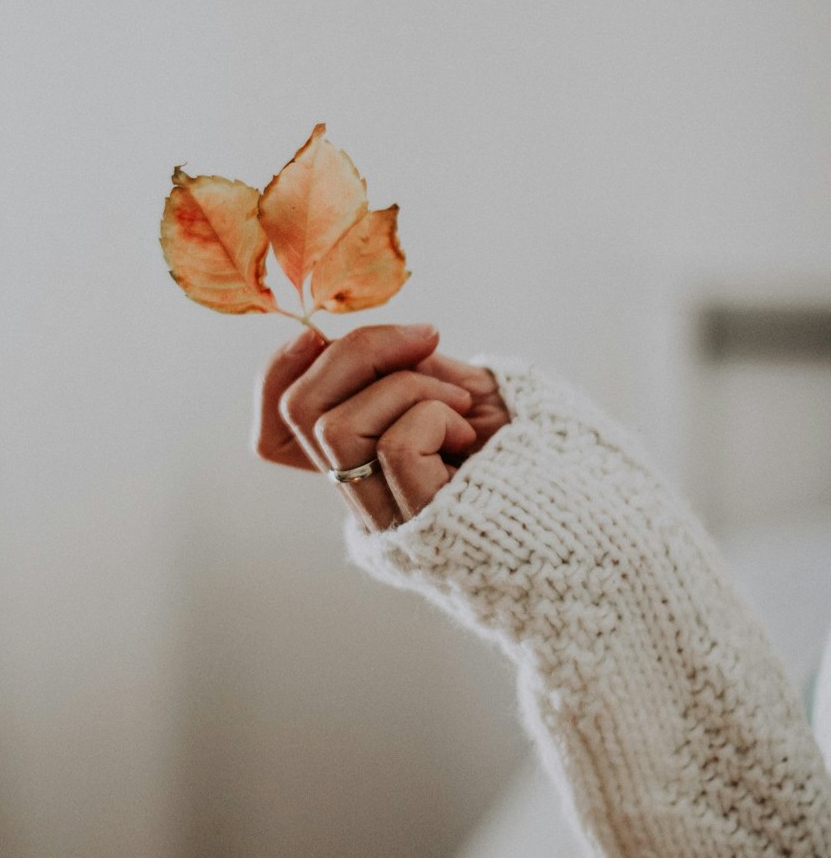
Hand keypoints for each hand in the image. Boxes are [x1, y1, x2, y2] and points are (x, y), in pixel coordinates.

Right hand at [253, 323, 510, 530]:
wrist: (584, 491)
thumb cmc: (525, 442)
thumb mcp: (448, 388)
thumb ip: (392, 373)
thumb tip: (328, 338)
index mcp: (362, 461)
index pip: (275, 435)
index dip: (274, 378)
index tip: (313, 334)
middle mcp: (362, 494)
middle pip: (300, 413)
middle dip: (355, 352)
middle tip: (426, 340)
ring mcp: (387, 515)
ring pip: (336, 427)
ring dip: (406, 385)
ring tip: (457, 401)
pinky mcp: (422, 523)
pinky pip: (395, 446)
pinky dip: (434, 414)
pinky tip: (469, 435)